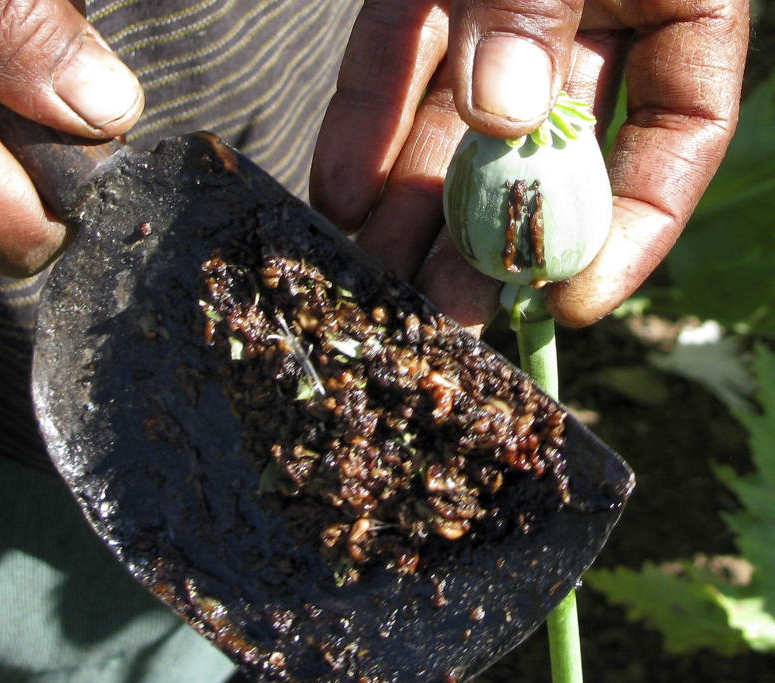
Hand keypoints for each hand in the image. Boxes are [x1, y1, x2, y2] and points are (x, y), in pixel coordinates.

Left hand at [310, 0, 749, 330]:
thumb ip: (537, 10)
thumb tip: (500, 117)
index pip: (679, 132)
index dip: (631, 229)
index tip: (569, 303)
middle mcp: (590, 8)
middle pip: (546, 147)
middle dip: (489, 235)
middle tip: (445, 316)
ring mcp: (499, 0)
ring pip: (459, 118)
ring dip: (413, 201)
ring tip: (373, 277)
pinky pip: (393, 54)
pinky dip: (364, 120)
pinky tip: (338, 195)